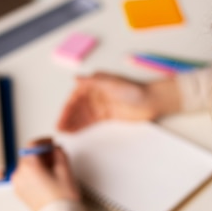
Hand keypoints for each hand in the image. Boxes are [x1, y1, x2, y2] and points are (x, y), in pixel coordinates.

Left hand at [11, 140, 80, 210]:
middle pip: (28, 156)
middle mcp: (20, 175)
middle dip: (41, 153)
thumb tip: (56, 150)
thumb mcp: (65, 170)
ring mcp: (19, 185)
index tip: (50, 143)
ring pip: (27, 167)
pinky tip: (47, 178)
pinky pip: (25, 177)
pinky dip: (34, 173)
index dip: (43, 142)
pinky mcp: (21, 193)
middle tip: (54, 155)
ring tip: (52, 168)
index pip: (32, 146)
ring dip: (38, 164)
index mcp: (29, 167)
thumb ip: (59, 154)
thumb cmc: (62, 199)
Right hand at [57, 72, 180, 131]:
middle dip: (67, 117)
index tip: (61, 118)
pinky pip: (90, 121)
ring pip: (82, 115)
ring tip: (64, 133)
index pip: (76, 96)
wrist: (151, 101)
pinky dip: (81, 126)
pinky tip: (74, 132)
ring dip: (72, 123)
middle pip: (77, 107)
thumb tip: (76, 78)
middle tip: (60, 129)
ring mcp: (100, 105)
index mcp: (95, 83)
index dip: (67, 108)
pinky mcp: (106, 115)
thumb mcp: (112, 84)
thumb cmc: (134, 90)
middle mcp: (95, 93)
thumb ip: (93, 82)